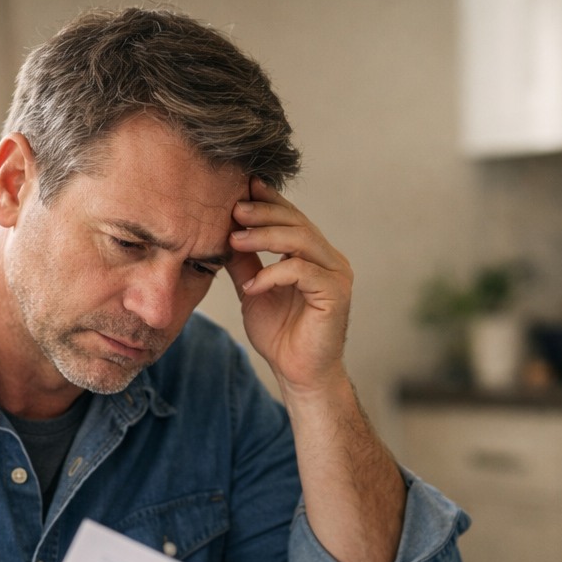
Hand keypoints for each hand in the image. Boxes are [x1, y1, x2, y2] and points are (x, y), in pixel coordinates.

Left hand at [226, 179, 353, 393]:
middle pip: (298, 223)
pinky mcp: (336, 294)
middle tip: (234, 209)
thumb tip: (224, 232)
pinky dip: (274, 274)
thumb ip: (245, 262)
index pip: (292, 218)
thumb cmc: (280, 335)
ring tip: (235, 239)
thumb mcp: (254, 290)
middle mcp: (330, 260)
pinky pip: (303, 272)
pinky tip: (253, 285)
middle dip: (264, 213)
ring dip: (265, 237)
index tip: (242, 187)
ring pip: (301, 241)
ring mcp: (337, 275)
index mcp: (314, 255)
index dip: (269, 201)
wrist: (298, 374)